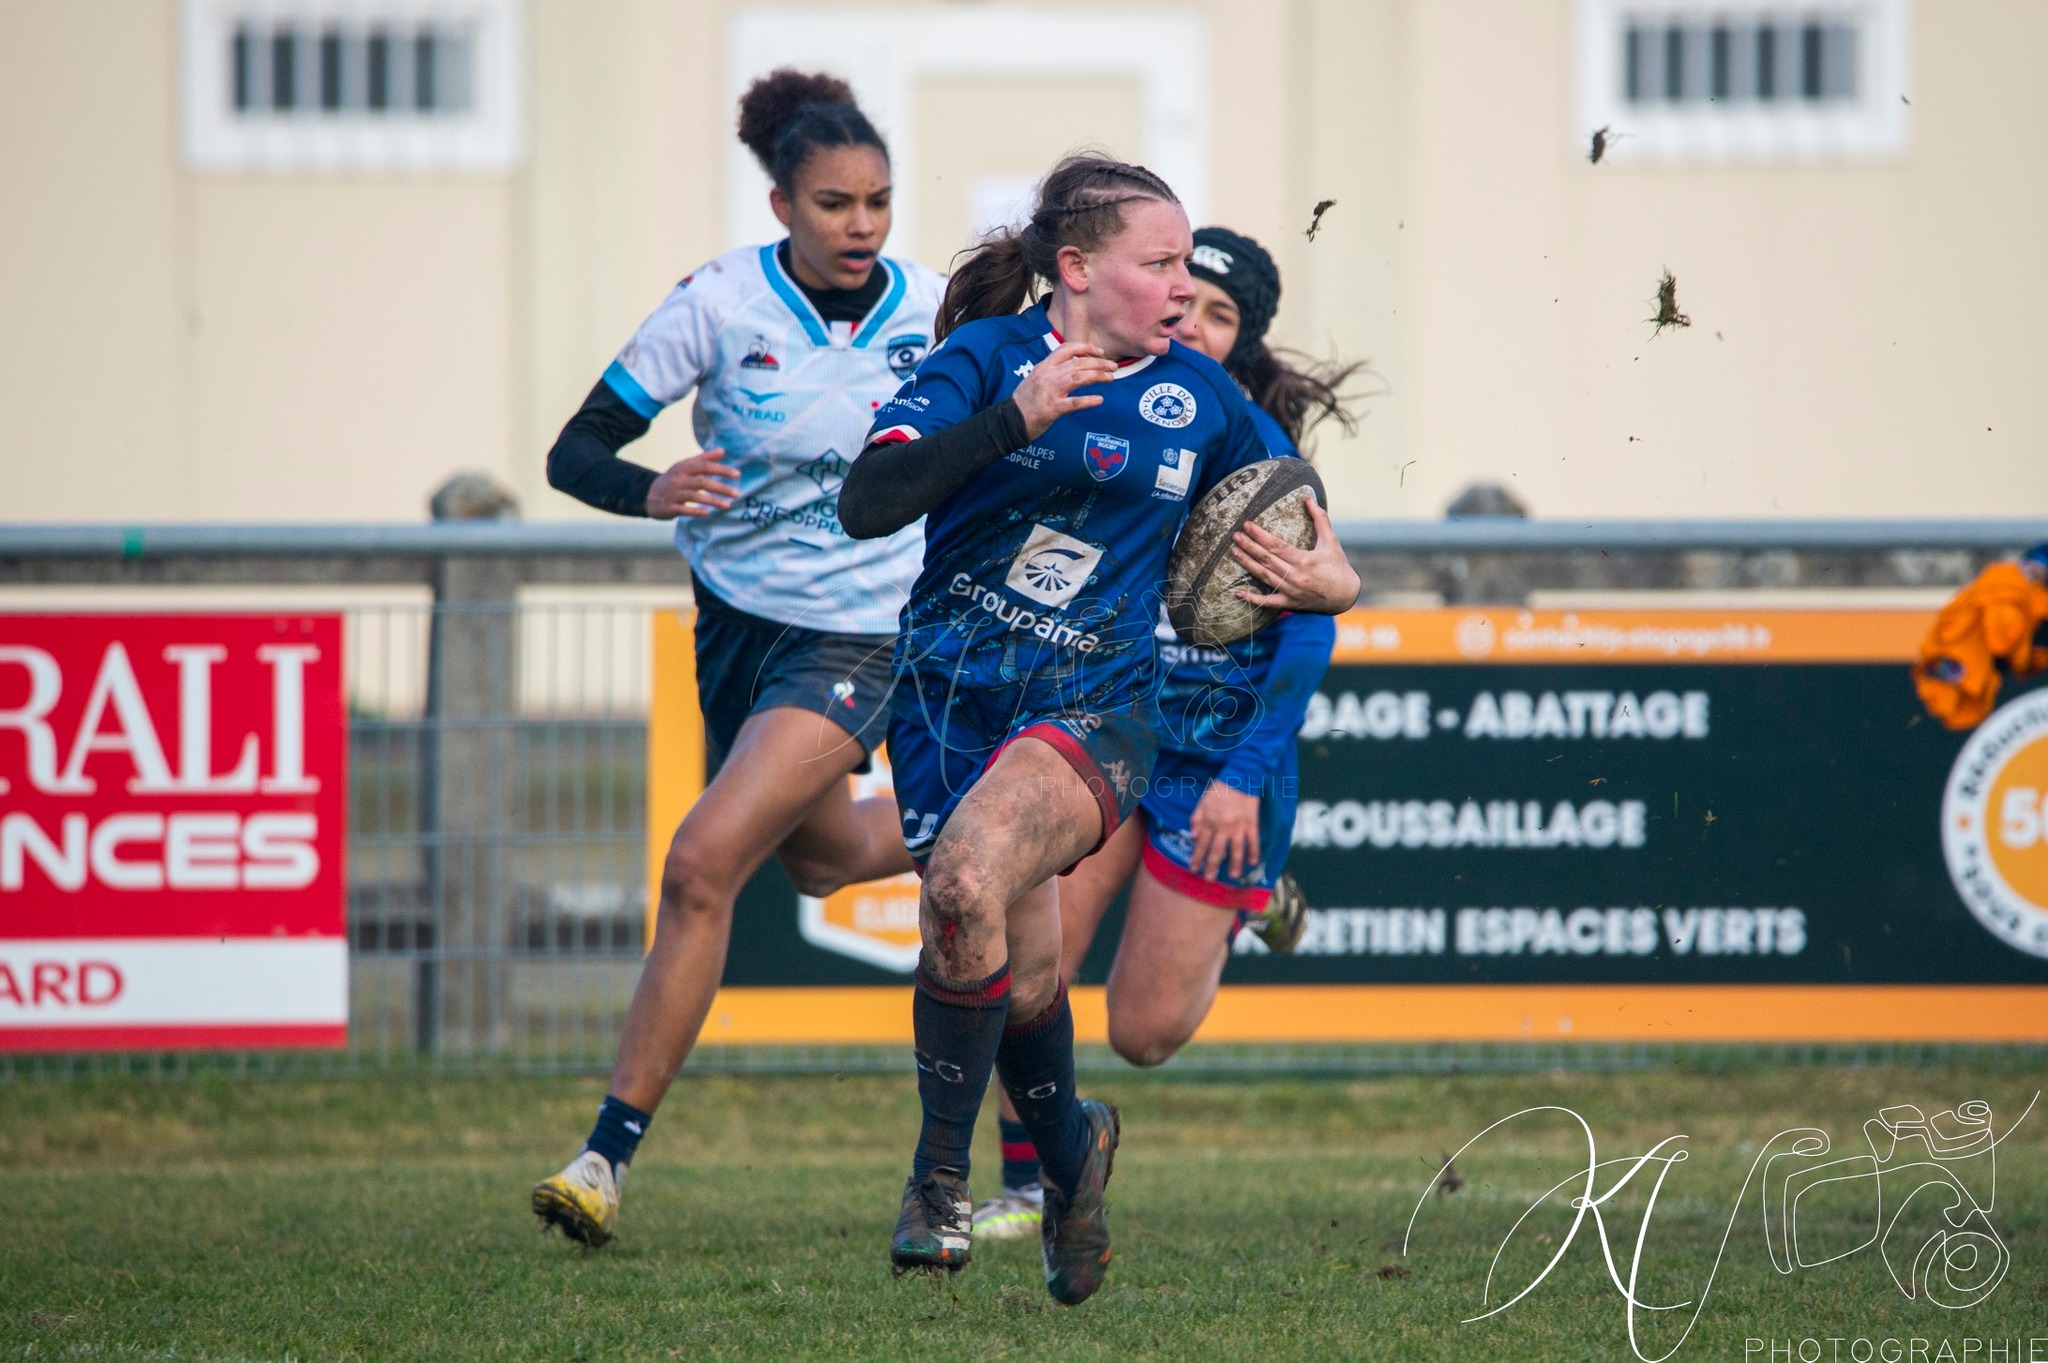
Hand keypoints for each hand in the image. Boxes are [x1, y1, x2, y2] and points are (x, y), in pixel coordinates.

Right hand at [645, 448, 739, 519]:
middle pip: (702, 482)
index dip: (721, 470)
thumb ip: (704, 459)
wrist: (649, 494)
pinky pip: (683, 510)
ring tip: (727, 505)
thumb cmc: (674, 479)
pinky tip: (708, 513)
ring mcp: (672, 494)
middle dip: (720, 488)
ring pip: (694, 496)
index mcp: (683, 467)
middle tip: (736, 494)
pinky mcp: (669, 507)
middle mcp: (678, 479)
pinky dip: (695, 511)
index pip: (704, 466)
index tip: (737, 475)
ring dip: (712, 501)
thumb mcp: (685, 466)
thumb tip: (722, 450)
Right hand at [1012, 340, 1117, 438]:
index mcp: (1044, 366)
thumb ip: (1053, 370)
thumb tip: (1075, 365)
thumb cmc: (1025, 401)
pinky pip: (1074, 403)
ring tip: (1110, 378)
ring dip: (1097, 376)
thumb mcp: (1036, 378)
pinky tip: (1099, 400)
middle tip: (1113, 366)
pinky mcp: (1052, 409)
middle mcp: (1047, 375)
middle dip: (1098, 363)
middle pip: (1077, 363)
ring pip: (1078, 378)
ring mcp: (1049, 392)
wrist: (1009, 420)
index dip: (1086, 347)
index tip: (1100, 352)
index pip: (1067, 348)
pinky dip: (1088, 400)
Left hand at [1189, 780, 1262, 880]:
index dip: (1197, 857)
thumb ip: (1196, 819)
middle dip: (1212, 866)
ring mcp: (1238, 827)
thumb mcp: (1202, 802)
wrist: (1240, 777)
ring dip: (1235, 864)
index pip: (1201, 844)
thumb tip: (1193, 837)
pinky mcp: (1251, 823)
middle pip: (1217, 850)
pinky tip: (1254, 863)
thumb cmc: (1219, 789)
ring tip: (1234, 876)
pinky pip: (1253, 840)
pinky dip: (1254, 852)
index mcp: (1209, 822)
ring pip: (1236, 849)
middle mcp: (1223, 827)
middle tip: (1209, 879)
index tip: (1193, 869)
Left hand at [1231, 497, 1359, 613]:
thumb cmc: (1338, 566)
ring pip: (1263, 576)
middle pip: (1266, 560)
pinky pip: (1267, 602)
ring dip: (1247, 564)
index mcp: (1304, 560)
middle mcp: (1295, 576)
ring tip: (1233, 552)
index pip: (1276, 546)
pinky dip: (1252, 599)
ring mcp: (1291, 591)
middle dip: (1248, 547)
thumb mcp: (1331, 541)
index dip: (1260, 535)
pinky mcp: (1289, 603)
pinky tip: (1237, 592)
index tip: (1247, 525)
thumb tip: (1308, 499)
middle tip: (1234, 536)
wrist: (1346, 596)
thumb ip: (1320, 519)